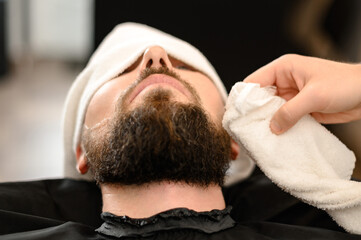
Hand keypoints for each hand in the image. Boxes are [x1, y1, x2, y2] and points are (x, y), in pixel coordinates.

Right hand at [244, 54, 360, 133]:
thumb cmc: (347, 83)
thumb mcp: (314, 96)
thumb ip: (290, 111)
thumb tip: (273, 127)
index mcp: (284, 68)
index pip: (254, 81)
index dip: (244, 98)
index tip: (237, 115)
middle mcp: (285, 81)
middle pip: (260, 98)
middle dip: (254, 113)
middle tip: (246, 130)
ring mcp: (292, 96)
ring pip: (271, 110)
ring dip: (267, 122)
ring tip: (259, 137)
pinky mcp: (300, 109)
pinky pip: (284, 118)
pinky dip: (280, 127)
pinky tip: (275, 138)